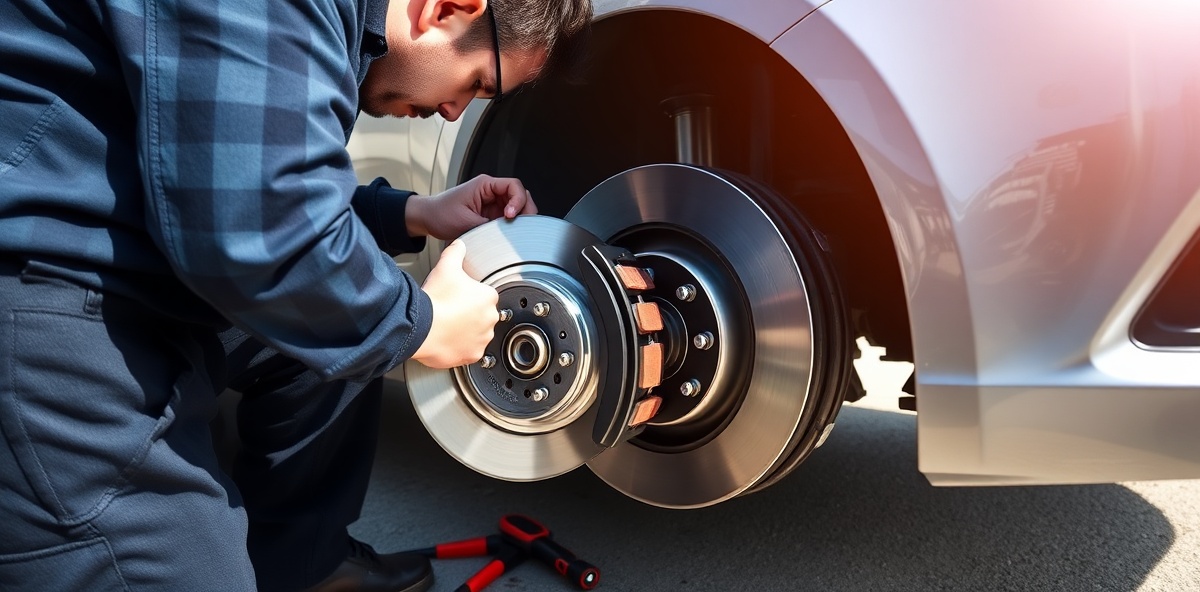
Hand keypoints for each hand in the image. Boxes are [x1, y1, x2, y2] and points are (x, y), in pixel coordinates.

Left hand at [405, 174, 537, 240]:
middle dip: (525, 210)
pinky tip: (510, 235)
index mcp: (485, 185)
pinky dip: (513, 227)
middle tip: (522, 226)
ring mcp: (493, 204)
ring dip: (520, 219)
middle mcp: (492, 192)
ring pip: (518, 208)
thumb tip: (507, 234)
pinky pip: (509, 219)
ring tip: (516, 231)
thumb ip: (488, 227)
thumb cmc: (440, 213)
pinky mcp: (492, 215)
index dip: (518, 200)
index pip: (514, 185)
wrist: (428, 218)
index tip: (511, 216)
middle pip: (521, 196)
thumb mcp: (464, 222)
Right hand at [411, 240, 499, 368]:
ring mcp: (483, 338)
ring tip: (449, 325)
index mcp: (488, 297)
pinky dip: (461, 347)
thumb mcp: (445, 267)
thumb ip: (455, 252)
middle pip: (482, 314)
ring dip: (466, 330)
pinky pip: (470, 350)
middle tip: (451, 311)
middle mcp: (490, 318)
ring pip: (478, 333)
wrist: (421, 329)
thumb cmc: (435, 300)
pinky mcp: (473, 355)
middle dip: (469, 313)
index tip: (457, 296)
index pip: (484, 294)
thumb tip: (459, 245)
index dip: (469, 294)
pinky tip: (449, 340)